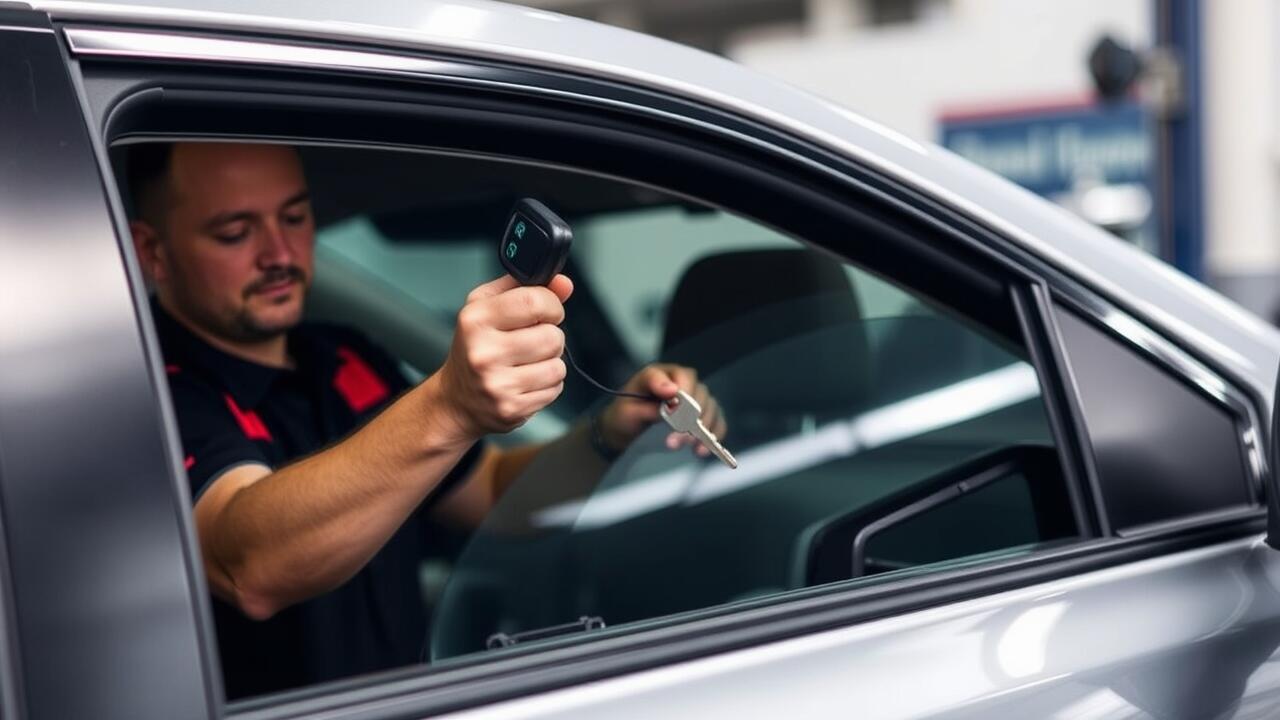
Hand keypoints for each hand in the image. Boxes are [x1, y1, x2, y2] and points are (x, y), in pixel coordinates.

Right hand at [433, 274, 573, 439]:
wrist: (456, 400)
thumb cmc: (474, 348)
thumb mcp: (487, 307)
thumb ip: (525, 287)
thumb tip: (563, 283)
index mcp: (476, 320)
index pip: (533, 302)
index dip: (551, 305)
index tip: (546, 312)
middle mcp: (484, 353)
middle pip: (552, 336)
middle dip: (550, 337)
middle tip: (530, 342)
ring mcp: (497, 384)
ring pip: (557, 366)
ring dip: (550, 362)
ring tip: (528, 363)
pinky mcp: (512, 408)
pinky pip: (554, 389)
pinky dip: (547, 384)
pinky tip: (526, 381)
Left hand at [597, 364, 726, 457]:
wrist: (624, 432)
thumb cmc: (623, 416)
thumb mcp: (626, 409)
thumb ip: (648, 402)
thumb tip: (672, 391)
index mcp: (661, 375)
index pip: (681, 375)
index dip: (683, 389)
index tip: (675, 406)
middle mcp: (681, 383)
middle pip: (699, 393)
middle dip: (692, 417)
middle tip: (677, 438)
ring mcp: (693, 399)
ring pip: (710, 407)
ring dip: (703, 429)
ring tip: (688, 447)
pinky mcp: (700, 417)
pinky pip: (716, 421)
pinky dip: (714, 435)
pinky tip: (701, 450)